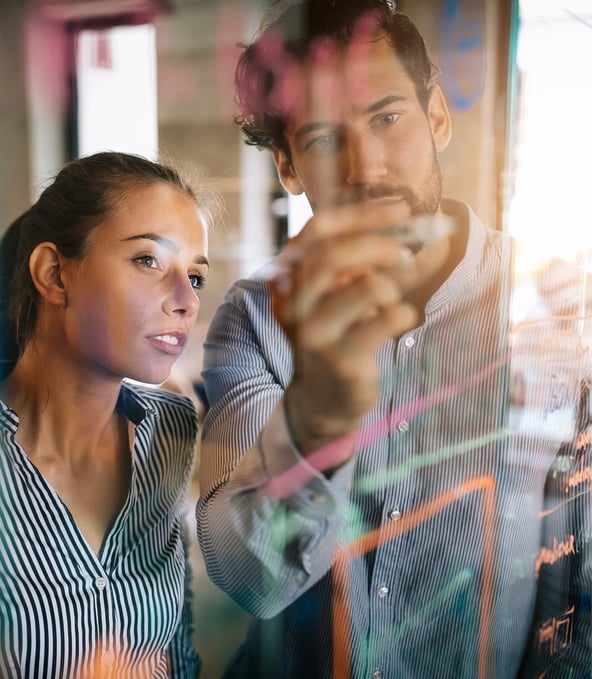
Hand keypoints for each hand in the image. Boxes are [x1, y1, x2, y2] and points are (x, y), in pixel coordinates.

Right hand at [268, 201, 424, 464]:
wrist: (323, 398)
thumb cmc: (338, 334)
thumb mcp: (339, 292)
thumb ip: (363, 259)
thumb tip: (417, 225)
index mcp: (290, 277)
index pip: (317, 230)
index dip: (360, 214)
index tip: (400, 208)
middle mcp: (293, 303)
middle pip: (334, 254)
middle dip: (380, 245)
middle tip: (406, 253)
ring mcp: (313, 333)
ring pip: (366, 286)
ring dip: (391, 285)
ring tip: (393, 298)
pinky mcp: (340, 359)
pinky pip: (386, 319)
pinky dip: (403, 313)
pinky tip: (399, 319)